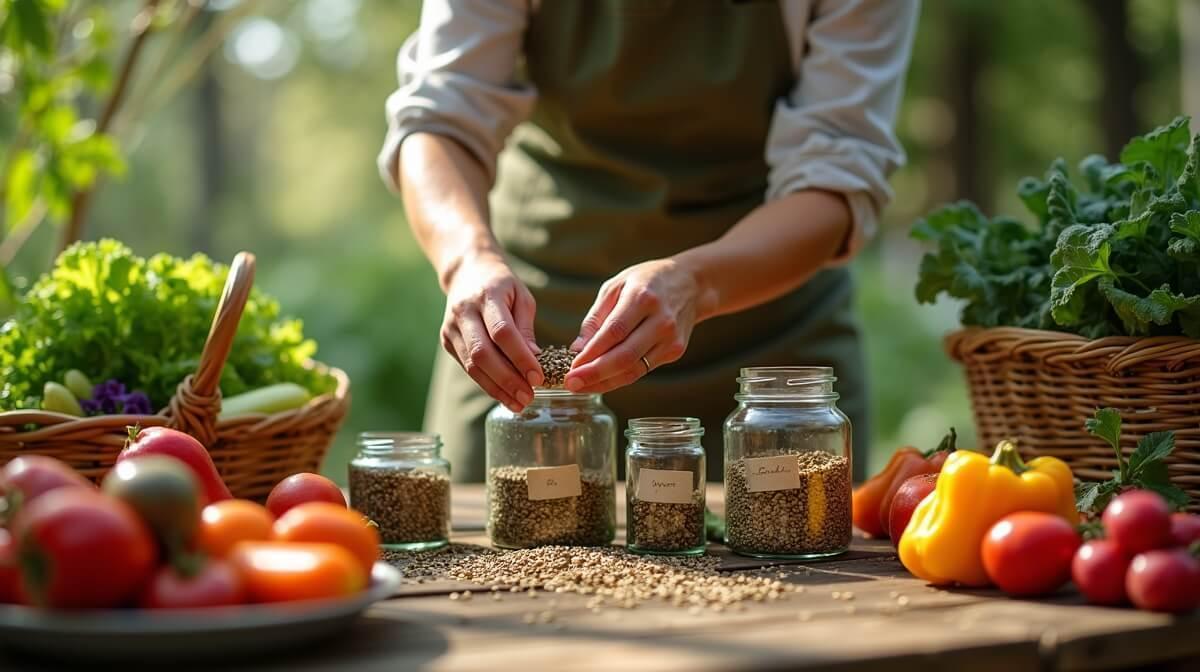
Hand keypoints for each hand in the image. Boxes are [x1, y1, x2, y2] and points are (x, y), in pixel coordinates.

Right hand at [441, 252, 542, 410]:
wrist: (467, 271)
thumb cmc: (502, 285)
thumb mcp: (522, 297)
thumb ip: (526, 328)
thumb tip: (535, 360)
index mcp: (487, 295)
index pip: (503, 332)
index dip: (520, 357)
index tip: (538, 377)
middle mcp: (464, 312)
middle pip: (483, 353)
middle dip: (507, 379)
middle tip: (528, 397)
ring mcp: (451, 327)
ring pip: (472, 365)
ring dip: (496, 388)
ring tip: (518, 403)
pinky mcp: (446, 340)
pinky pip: (467, 367)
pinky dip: (486, 383)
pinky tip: (504, 395)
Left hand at [564, 259, 704, 393]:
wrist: (691, 284)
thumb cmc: (648, 281)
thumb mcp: (616, 286)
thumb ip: (596, 317)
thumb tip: (578, 348)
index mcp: (643, 297)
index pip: (614, 332)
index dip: (592, 353)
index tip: (572, 367)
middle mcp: (660, 320)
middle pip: (625, 356)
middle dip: (595, 374)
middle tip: (571, 384)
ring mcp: (671, 338)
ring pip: (634, 370)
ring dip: (605, 382)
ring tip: (582, 386)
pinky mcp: (675, 351)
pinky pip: (643, 370)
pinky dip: (620, 377)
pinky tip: (602, 379)